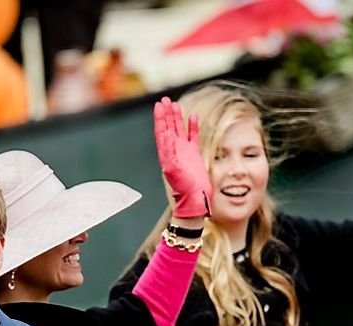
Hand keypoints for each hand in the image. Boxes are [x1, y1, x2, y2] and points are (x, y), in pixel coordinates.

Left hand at [154, 96, 209, 217]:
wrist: (194, 199)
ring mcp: (184, 152)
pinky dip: (193, 127)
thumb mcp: (173, 169)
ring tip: (175, 104)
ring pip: (180, 130)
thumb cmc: (183, 188)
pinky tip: (193, 117)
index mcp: (166, 153)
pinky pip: (193, 137)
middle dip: (166, 114)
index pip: (161, 131)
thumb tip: (165, 137)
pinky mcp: (194, 155)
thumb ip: (169, 153)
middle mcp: (174, 150)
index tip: (158, 105)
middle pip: (168, 127)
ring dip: (177, 117)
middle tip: (165, 100)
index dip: (159, 118)